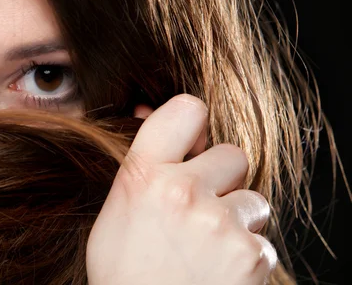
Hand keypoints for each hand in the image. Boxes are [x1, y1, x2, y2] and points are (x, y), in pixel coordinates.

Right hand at [86, 94, 276, 284]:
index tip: (192, 141)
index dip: (194, 123)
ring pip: (253, 198)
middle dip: (222, 176)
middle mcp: (182, 191)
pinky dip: (246, 254)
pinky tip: (218, 271)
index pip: (187, 109)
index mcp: (143, 176)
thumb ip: (142, 163)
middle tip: (201, 206)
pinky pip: (261, 239)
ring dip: (237, 218)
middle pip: (232, 153)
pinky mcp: (251, 254)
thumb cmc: (124, 271)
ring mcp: (220, 223)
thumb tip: (152, 111)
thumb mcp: (116, 211)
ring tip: (207, 247)